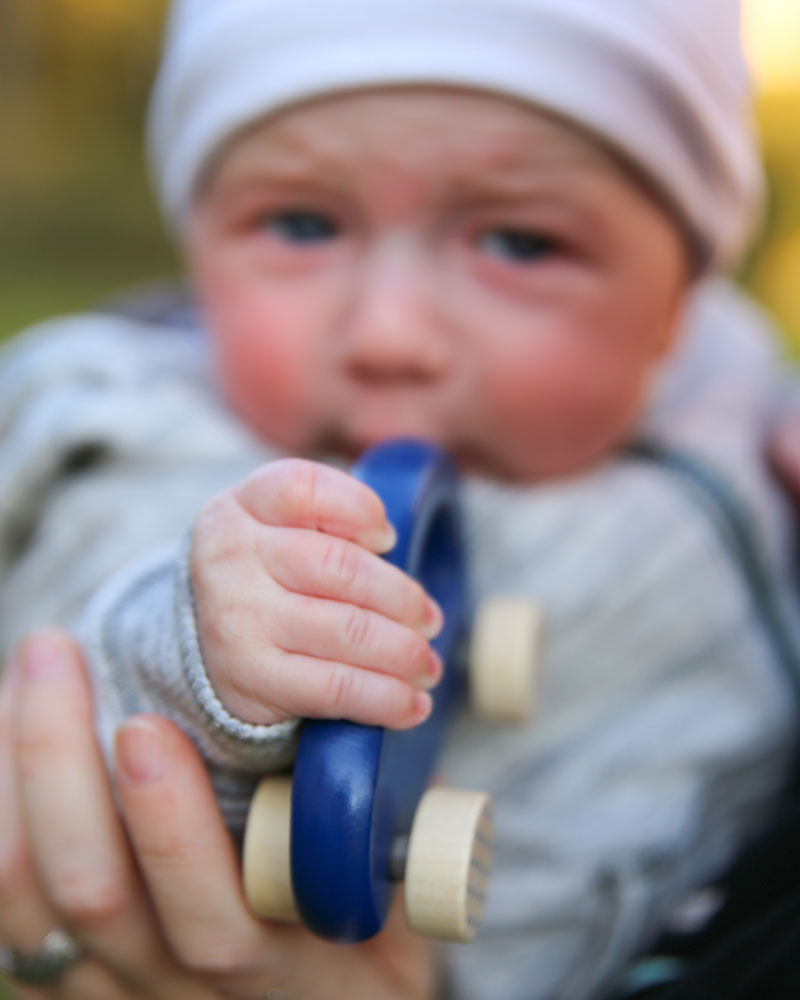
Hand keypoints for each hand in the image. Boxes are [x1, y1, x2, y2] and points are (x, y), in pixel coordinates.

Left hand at [0, 630, 436, 998]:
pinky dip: (0, 808)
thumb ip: (387, 832)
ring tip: (32, 671)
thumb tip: (370, 725)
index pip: (209, 921)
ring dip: (16, 773)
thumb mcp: (399, 914)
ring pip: (30, 898)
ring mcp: (110, 987)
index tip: (146, 729)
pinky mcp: (64, 975)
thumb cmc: (360, 954)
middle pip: (93, 893)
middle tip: (57, 655)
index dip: (168, 827)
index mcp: (274, 973)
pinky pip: (10, 902)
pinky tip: (7, 733)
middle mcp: (178, 988)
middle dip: (59, 762)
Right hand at [191, 458, 443, 729]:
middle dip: (403, 597)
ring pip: (348, 630)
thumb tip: (391, 553)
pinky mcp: (251, 679)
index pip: (303, 489)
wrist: (205, 649)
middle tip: (430, 620)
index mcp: (241, 508)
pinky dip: (386, 699)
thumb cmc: (270, 579)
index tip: (389, 538)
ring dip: (405, 653)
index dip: (359, 508)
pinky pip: (336, 688)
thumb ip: (331, 527)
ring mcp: (237, 620)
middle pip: (340, 566)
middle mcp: (232, 557)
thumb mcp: (281, 533)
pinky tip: (411, 704)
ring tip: (427, 664)